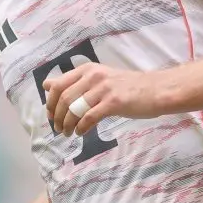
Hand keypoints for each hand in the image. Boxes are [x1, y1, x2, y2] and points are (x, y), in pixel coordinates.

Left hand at [43, 63, 161, 137]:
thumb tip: (47, 85)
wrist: (156, 90)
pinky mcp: (113, 102)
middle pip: (64, 98)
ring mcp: (103, 89)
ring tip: (67, 133)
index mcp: (88, 69)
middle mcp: (93, 76)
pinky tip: (81, 133)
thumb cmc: (128, 86)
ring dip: (67, 124)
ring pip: (74, 109)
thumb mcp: (99, 78)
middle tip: (58, 128)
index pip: (58, 84)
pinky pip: (89, 117)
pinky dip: (81, 128)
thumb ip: (75, 82)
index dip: (50, 102)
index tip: (50, 115)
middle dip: (57, 116)